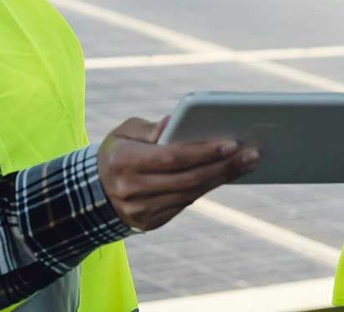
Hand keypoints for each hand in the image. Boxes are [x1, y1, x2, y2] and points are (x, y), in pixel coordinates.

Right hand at [97, 116, 257, 230]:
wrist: (93, 192)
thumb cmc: (116, 151)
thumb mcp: (125, 131)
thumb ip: (151, 127)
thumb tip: (176, 122)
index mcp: (124, 161)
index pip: (171, 158)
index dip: (203, 151)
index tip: (231, 142)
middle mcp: (132, 189)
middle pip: (187, 179)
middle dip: (223, 166)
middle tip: (251, 153)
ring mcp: (142, 210)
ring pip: (190, 194)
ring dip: (221, 178)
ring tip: (246, 163)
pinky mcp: (151, 222)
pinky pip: (185, 203)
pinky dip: (206, 188)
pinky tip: (225, 175)